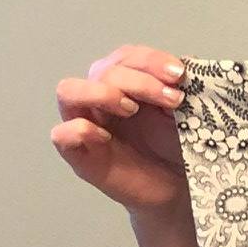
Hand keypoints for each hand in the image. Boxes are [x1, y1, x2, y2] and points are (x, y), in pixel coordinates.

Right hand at [52, 43, 189, 210]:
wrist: (178, 189)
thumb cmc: (176, 148)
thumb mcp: (185, 112)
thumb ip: (179, 86)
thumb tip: (185, 63)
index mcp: (124, 82)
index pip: (125, 57)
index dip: (151, 61)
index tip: (179, 75)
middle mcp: (100, 98)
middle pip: (103, 71)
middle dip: (140, 80)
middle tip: (172, 99)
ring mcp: (86, 124)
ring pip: (69, 91)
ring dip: (101, 93)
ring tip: (131, 109)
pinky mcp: (80, 156)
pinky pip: (61, 135)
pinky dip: (79, 129)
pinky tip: (105, 136)